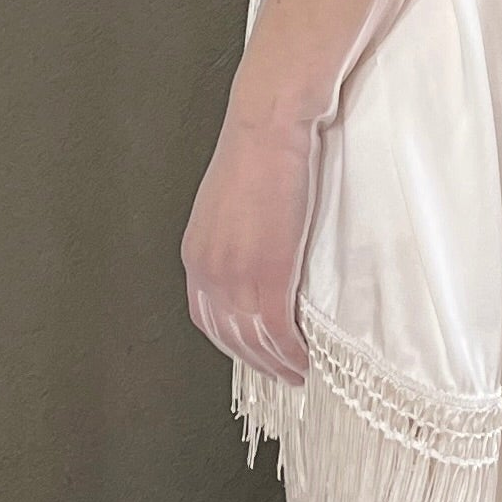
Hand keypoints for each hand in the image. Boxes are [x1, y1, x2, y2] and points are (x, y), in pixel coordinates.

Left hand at [182, 98, 318, 381]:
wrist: (268, 126)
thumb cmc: (258, 153)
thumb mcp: (232, 206)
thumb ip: (236, 240)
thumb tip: (258, 258)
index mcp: (196, 254)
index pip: (205, 317)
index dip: (231, 344)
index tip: (254, 354)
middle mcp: (208, 270)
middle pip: (228, 336)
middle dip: (255, 362)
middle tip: (281, 374)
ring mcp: (234, 274)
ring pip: (253, 339)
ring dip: (276, 364)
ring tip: (298, 374)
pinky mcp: (267, 272)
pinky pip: (277, 328)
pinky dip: (291, 350)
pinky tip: (305, 359)